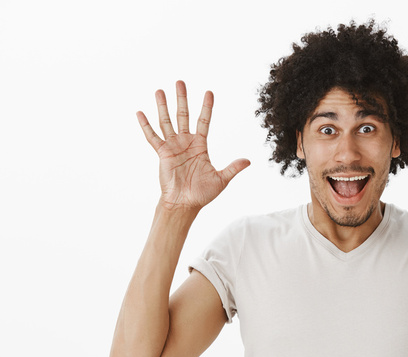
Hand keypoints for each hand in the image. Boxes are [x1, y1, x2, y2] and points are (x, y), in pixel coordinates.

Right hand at [137, 81, 249, 210]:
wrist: (184, 204)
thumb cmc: (202, 193)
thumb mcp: (221, 179)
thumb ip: (233, 168)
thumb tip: (249, 161)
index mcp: (200, 145)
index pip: (204, 121)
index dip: (206, 107)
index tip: (208, 92)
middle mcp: (186, 142)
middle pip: (184, 116)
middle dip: (182, 99)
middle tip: (180, 81)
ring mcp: (173, 146)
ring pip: (167, 122)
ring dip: (163, 106)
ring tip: (160, 90)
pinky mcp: (162, 154)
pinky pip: (152, 137)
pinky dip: (146, 125)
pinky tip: (140, 112)